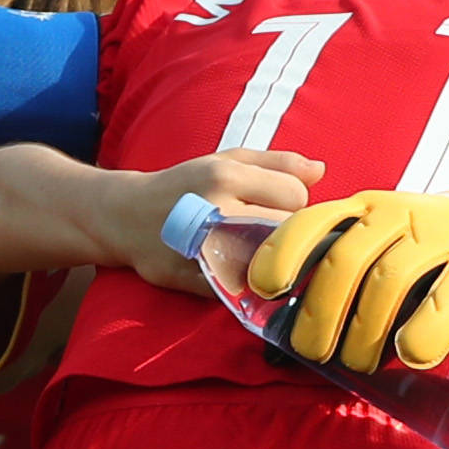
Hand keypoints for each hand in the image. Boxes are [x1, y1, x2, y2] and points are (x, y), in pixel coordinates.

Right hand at [117, 148, 317, 289]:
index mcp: (225, 176)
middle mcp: (216, 211)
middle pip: (289, 230)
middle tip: (268, 230)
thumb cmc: (185, 185)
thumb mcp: (226, 160)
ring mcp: (207, 251)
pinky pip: (249, 288)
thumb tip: (322, 171)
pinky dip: (253, 282)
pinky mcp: (200, 282)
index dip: (293, 201)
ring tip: (256, 249)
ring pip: (273, 261)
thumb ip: (277, 163)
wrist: (126, 217)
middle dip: (288, 231)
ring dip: (274, 259)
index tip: (276, 205)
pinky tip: (240, 270)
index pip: (296, 194)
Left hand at [248, 186, 448, 369]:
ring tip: (356, 364)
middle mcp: (394, 214)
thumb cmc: (414, 251)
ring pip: (389, 280)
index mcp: (362, 208)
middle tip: (311, 352)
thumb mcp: (374, 242)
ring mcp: (436, 235)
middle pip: (346, 260)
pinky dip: (423, 332)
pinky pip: (444, 301)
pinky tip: (409, 354)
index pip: (313, 221)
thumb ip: (334, 273)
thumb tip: (278, 339)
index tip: (266, 288)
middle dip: (320, 311)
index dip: (284, 252)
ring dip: (365, 331)